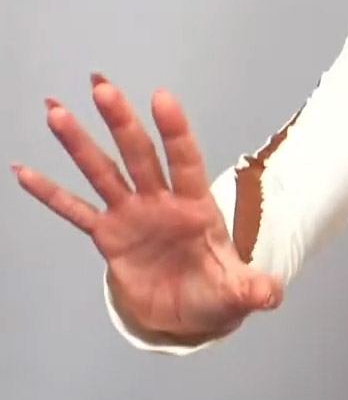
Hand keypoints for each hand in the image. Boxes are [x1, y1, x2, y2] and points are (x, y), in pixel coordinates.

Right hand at [12, 74, 281, 340]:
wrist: (190, 310)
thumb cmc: (216, 291)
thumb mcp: (237, 293)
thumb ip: (252, 290)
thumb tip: (270, 295)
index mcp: (195, 207)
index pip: (186, 161)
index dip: (175, 131)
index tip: (162, 97)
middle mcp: (161, 202)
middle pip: (139, 155)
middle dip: (122, 123)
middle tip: (102, 89)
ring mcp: (132, 215)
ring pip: (103, 172)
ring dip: (80, 143)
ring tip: (56, 112)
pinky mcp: (108, 237)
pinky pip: (75, 212)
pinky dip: (50, 194)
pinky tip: (24, 171)